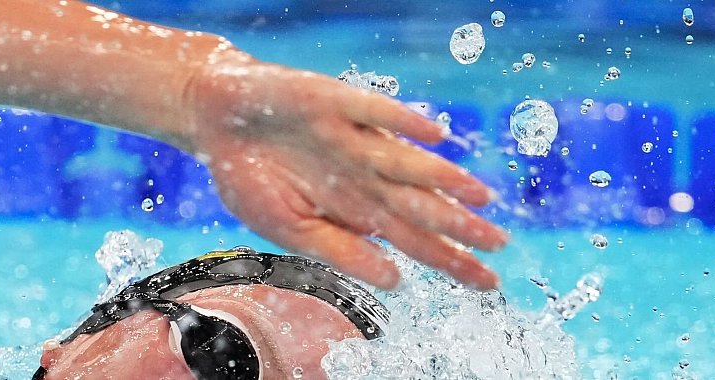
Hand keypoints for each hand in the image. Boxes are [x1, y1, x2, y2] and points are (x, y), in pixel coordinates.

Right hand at [181, 58, 507, 289]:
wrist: (214, 121)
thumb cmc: (250, 177)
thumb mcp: (289, 230)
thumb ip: (340, 251)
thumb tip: (393, 281)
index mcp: (356, 209)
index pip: (414, 239)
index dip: (450, 260)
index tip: (486, 282)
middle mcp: (365, 175)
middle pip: (420, 205)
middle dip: (460, 227)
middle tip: (499, 244)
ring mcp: (352, 139)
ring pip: (405, 162)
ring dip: (442, 179)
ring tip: (479, 196)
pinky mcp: (334, 104)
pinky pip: (373, 113)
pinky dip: (402, 123)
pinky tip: (434, 137)